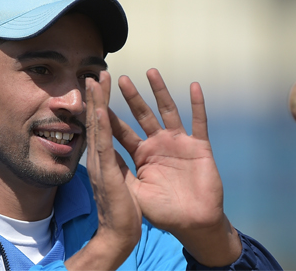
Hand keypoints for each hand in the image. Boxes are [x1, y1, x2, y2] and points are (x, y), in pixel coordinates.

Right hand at [64, 73, 140, 270]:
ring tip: (95, 81)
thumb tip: (110, 151)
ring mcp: (103, 164)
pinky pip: (105, 146)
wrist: (119, 235)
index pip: (103, 126)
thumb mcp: (119, 181)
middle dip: (97, 97)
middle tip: (95, 74)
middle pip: (99, 121)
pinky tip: (99, 108)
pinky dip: (101, 126)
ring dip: (97, 103)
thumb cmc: (121, 210)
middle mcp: (102, 157)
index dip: (101, 105)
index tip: (100, 87)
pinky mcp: (108, 174)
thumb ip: (114, 164)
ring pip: (99, 127)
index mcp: (107, 158)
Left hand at [110, 69, 241, 266]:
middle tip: (119, 77)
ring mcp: (179, 143)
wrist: (192, 224)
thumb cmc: (163, 211)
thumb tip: (99, 151)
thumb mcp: (134, 191)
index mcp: (141, 155)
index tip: (97, 97)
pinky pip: (199, 122)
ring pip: (168, 111)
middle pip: (142, 114)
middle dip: (131, 96)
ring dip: (160, 91)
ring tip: (150, 71)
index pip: (121, 130)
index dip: (109, 113)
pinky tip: (194, 86)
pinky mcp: (198, 147)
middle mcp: (158, 144)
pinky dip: (197, 105)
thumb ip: (119, 169)